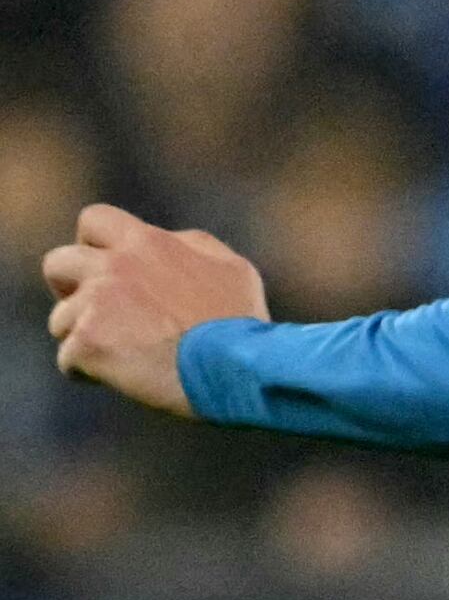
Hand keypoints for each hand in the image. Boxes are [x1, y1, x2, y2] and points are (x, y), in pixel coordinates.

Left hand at [42, 204, 264, 418]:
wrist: (238, 368)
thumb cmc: (241, 324)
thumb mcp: (232, 269)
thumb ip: (191, 248)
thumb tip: (171, 243)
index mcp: (146, 244)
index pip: (95, 219)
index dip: (92, 244)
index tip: (105, 268)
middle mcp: (113, 267)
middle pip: (56, 264)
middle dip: (68, 288)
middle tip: (95, 313)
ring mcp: (95, 305)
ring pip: (61, 321)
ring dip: (86, 338)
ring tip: (124, 359)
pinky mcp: (88, 344)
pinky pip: (69, 361)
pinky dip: (90, 373)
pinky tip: (124, 379)